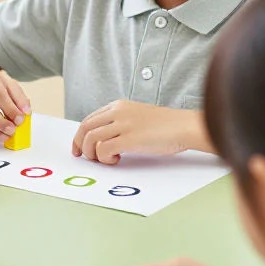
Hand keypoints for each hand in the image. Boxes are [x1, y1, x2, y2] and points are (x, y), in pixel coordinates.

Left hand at [72, 101, 199, 164]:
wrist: (185, 126)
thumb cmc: (166, 125)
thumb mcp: (137, 116)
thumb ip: (119, 123)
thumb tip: (102, 140)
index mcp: (118, 106)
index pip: (89, 119)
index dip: (79, 135)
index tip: (79, 148)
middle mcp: (117, 112)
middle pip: (85, 128)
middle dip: (79, 145)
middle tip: (84, 157)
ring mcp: (123, 125)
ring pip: (91, 139)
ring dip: (93, 154)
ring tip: (105, 160)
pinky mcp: (129, 139)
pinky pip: (103, 150)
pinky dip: (105, 158)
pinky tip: (116, 160)